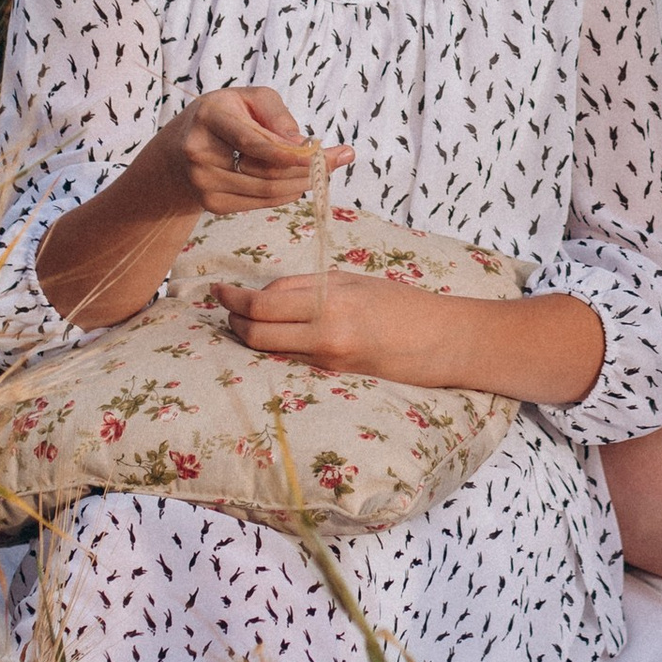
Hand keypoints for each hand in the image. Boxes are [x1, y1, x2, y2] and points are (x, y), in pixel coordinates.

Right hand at [144, 88, 349, 218]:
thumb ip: (277, 115)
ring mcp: (204, 184)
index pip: (253, 141)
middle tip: (341, 158)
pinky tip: (297, 181)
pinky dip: (287, 193)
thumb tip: (302, 144)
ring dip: (303, 182)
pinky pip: (261, 203)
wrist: (180, 150)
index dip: (290, 152)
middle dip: (309, 167)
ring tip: (324, 169)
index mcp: (209, 117)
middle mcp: (200, 153)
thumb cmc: (225, 116)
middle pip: (267, 171)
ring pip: (268, 191)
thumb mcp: (248, 98)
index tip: (324, 153)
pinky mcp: (213, 205)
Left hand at [217, 271, 459, 381]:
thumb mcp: (353, 283)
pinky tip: (274, 338)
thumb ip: (308, 288)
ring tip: (243, 321)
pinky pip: (292, 361)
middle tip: (226, 307)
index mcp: (330, 300)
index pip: (264, 303)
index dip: (234, 298)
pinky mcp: (334, 378)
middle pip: (257, 332)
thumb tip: (267, 295)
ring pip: (269, 350)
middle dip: (234, 320)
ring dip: (250, 335)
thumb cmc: (402, 305)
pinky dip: (276, 348)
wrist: (443, 341)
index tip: (218, 290)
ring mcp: (328, 360)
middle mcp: (325, 333)